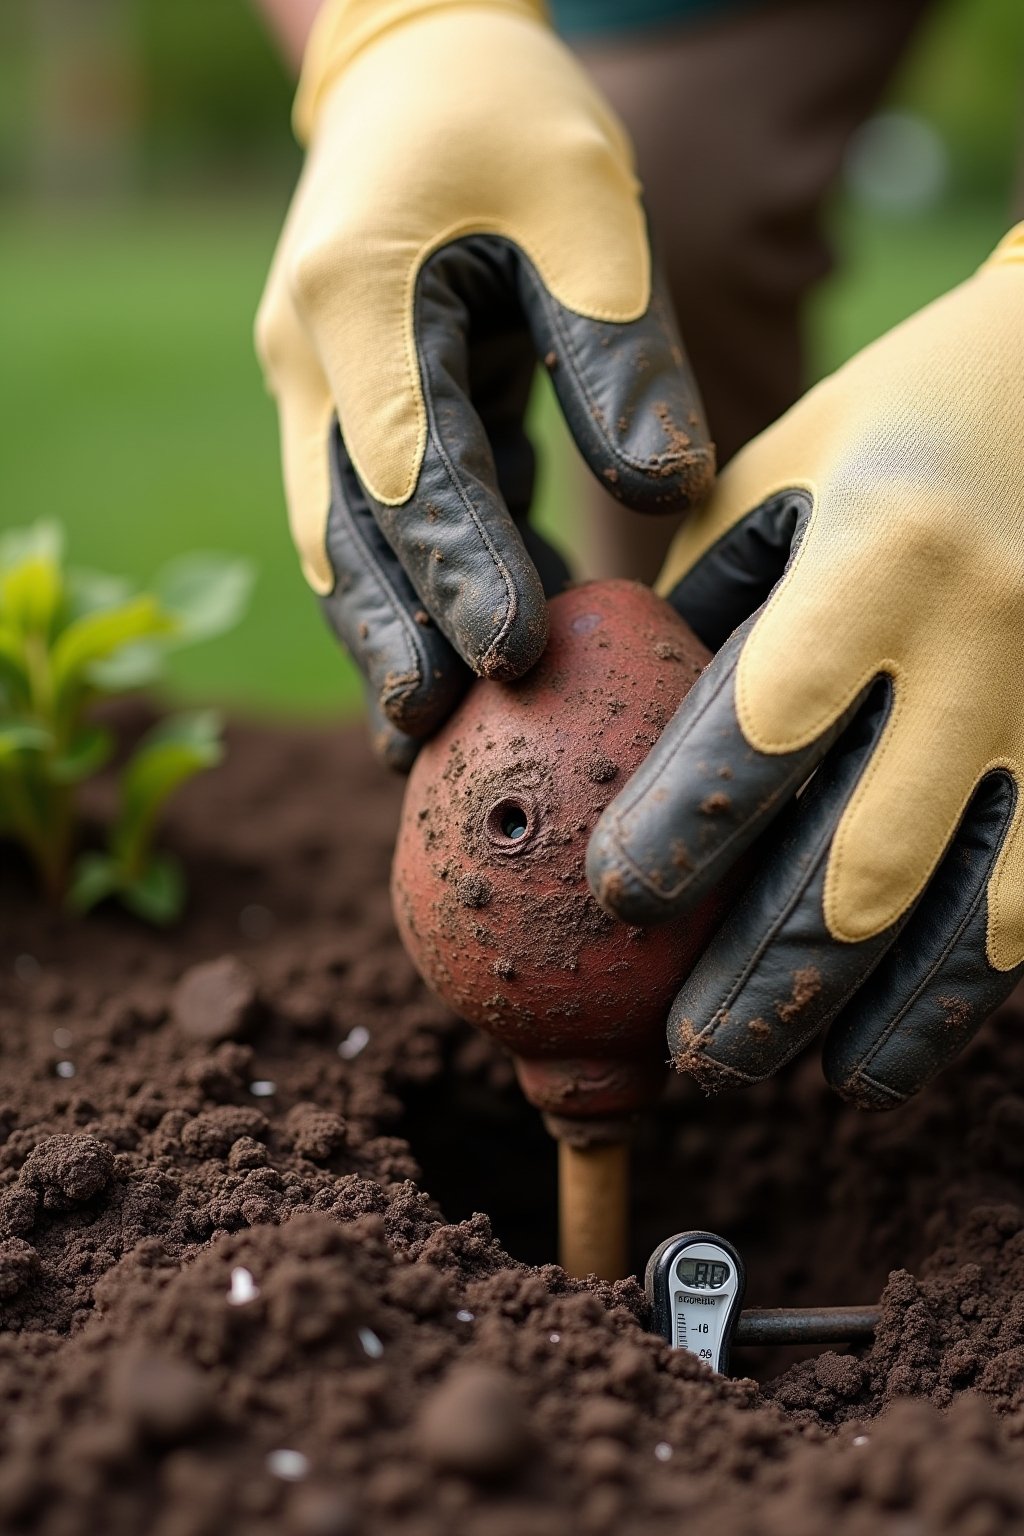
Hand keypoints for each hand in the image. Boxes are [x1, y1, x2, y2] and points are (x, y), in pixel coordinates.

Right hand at [257, 0, 711, 767]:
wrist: (417, 64)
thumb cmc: (511, 117)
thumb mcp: (585, 203)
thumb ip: (621, 349)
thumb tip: (667, 491)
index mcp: (360, 296)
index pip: (408, 462)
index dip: (459, 566)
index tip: (515, 652)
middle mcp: (313, 355)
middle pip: (343, 526)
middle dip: (390, 633)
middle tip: (434, 735)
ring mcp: (318, 383)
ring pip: (345, 535)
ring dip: (390, 629)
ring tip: (434, 729)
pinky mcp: (353, 404)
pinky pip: (384, 509)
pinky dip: (430, 576)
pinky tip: (481, 642)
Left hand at [588, 226, 1023, 1107]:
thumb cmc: (896, 432)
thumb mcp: (778, 481)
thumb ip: (699, 610)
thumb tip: (606, 749)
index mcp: (880, 554)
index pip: (761, 725)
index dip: (681, 833)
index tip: (610, 905)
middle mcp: (987, 644)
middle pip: (860, 861)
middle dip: (760, 979)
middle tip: (683, 1054)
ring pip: (967, 915)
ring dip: (865, 1019)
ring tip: (776, 1077)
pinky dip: (956, 1001)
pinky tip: (886, 1053)